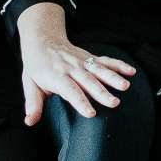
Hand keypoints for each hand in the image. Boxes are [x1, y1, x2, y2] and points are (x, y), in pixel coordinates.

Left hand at [16, 4, 134, 121]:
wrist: (42, 39)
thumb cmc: (36, 66)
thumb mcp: (29, 84)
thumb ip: (33, 103)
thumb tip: (29, 122)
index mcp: (56, 76)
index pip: (70, 91)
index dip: (80, 101)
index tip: (91, 113)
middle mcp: (71, 68)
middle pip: (88, 81)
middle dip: (102, 92)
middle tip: (114, 103)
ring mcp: (82, 61)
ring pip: (99, 70)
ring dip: (113, 78)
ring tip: (125, 86)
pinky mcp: (90, 57)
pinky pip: (106, 61)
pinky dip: (119, 65)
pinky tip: (131, 71)